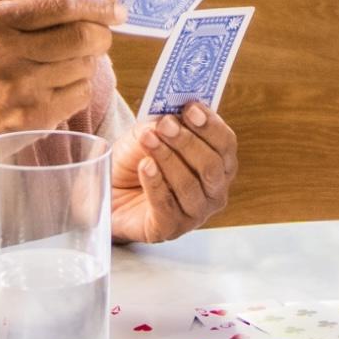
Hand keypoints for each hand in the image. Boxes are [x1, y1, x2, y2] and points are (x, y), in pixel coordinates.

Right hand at [0, 0, 122, 221]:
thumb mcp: (15, 27)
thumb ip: (67, 5)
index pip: (63, 5)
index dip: (99, 6)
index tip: (119, 10)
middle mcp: (4, 52)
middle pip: (82, 36)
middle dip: (101, 36)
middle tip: (100, 39)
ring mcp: (19, 87)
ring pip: (86, 66)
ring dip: (87, 64)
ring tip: (65, 67)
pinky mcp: (32, 117)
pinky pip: (82, 94)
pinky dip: (80, 89)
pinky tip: (58, 90)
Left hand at [110, 101, 237, 242]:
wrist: (111, 189)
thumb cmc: (138, 159)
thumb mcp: (150, 132)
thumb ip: (164, 122)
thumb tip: (170, 115)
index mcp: (218, 163)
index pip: (226, 144)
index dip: (211, 126)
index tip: (190, 108)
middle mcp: (213, 190)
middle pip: (211, 166)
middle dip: (187, 142)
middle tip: (165, 125)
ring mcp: (194, 213)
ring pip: (190, 186)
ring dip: (168, 159)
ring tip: (148, 140)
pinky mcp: (170, 229)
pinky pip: (167, 207)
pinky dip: (155, 183)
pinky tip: (145, 166)